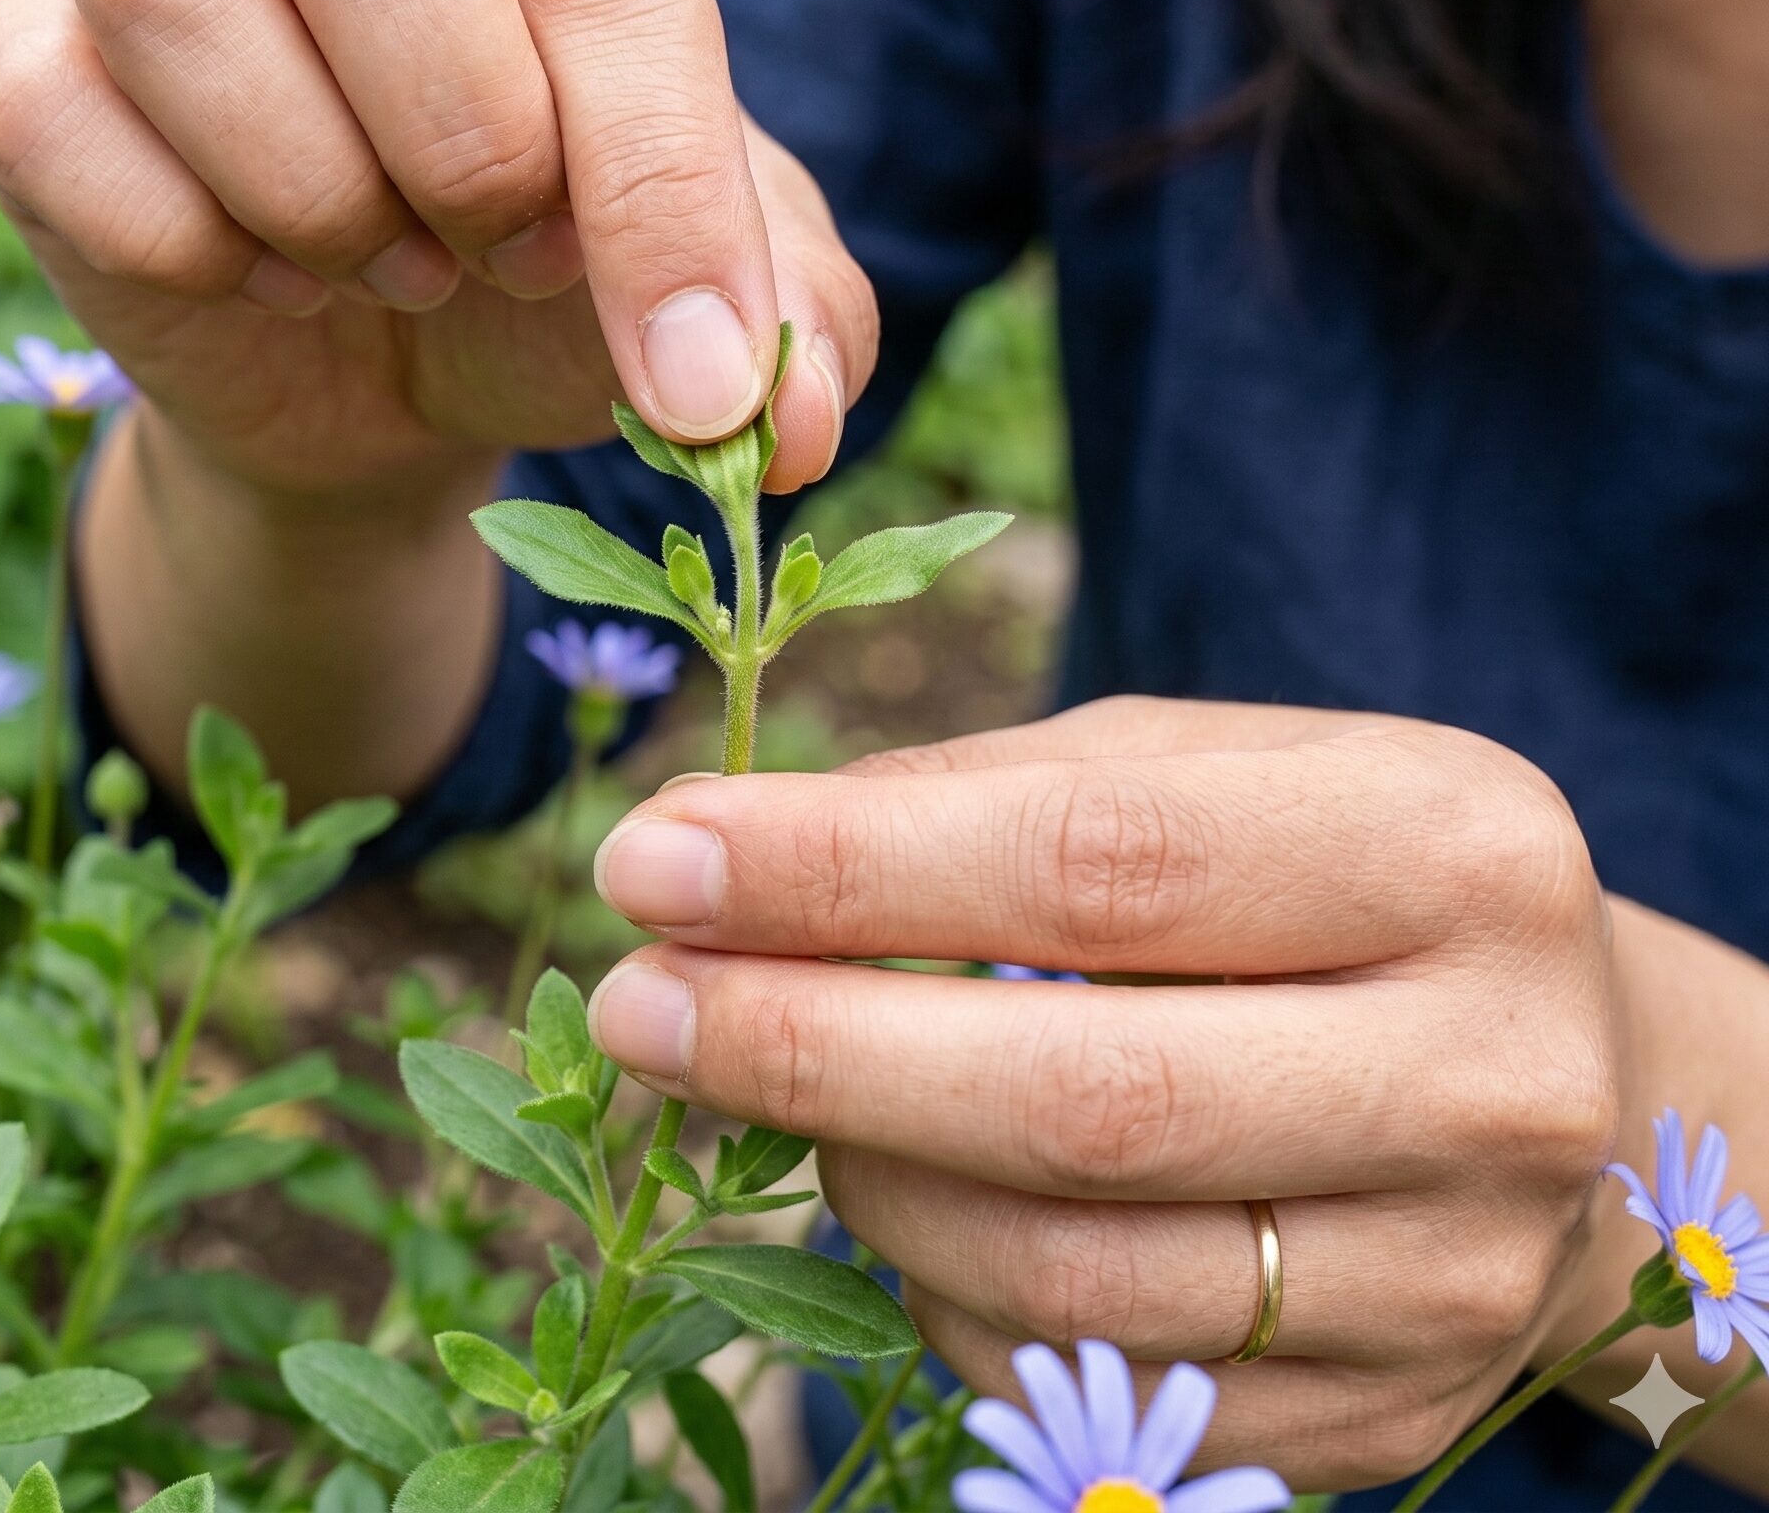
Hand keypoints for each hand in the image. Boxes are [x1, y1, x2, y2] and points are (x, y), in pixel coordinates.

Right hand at [0, 0, 872, 499]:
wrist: (374, 357)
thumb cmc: (551, 267)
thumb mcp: (706, 288)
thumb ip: (790, 326)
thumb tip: (790, 435)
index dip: (656, 184)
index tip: (697, 377)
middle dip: (463, 143)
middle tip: (507, 252)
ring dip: (316, 195)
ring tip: (389, 259)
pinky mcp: (18, 35)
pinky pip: (55, 116)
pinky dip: (181, 247)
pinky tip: (257, 268)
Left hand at [586, 697, 1621, 1489]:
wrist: (1548, 1066)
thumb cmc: (1325, 873)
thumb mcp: (1199, 764)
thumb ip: (985, 794)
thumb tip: (725, 852)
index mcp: (1443, 849)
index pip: (1092, 863)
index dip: (845, 870)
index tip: (657, 857)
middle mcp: (1486, 1075)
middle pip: (1081, 1095)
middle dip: (805, 1049)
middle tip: (633, 1001)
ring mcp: (1452, 1276)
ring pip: (1068, 1279)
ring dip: (853, 1179)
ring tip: (746, 1085)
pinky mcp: (1390, 1417)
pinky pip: (1092, 1392)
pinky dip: (938, 1294)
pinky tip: (890, 1188)